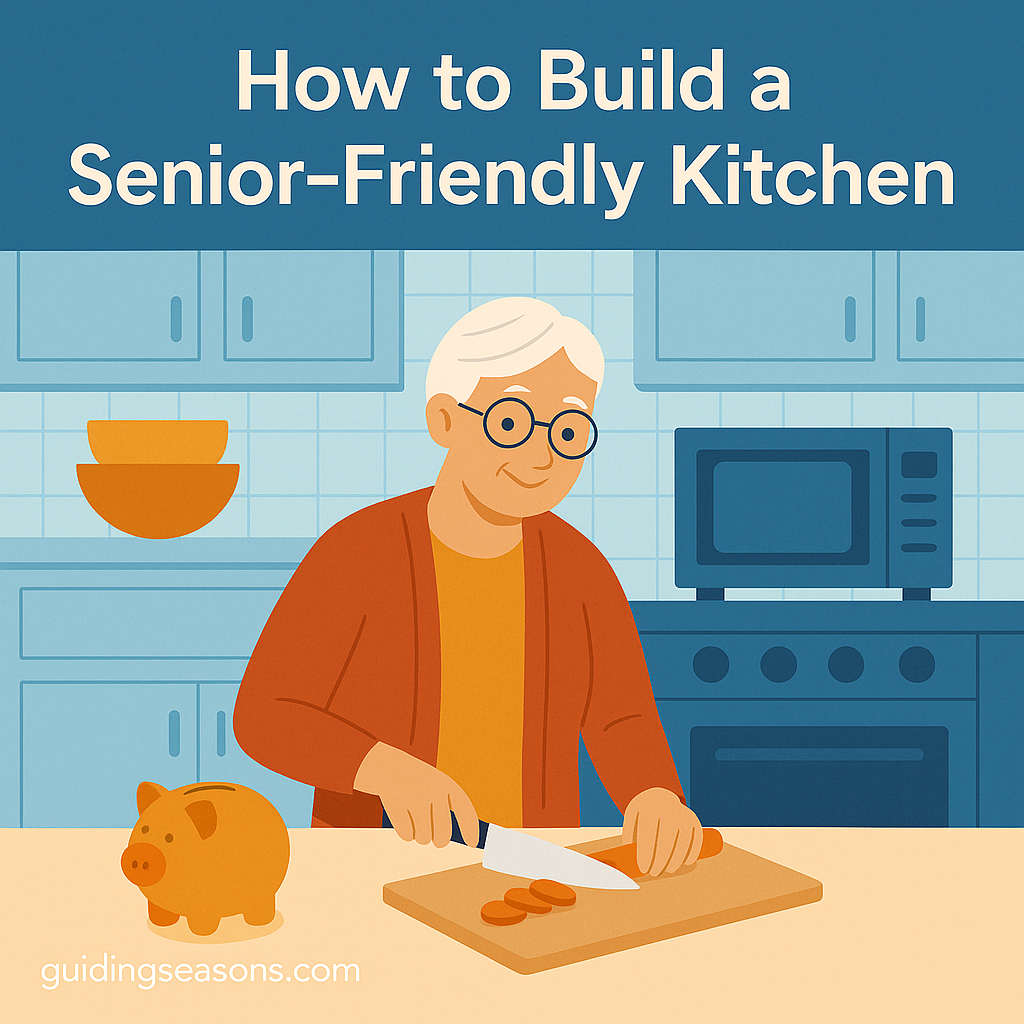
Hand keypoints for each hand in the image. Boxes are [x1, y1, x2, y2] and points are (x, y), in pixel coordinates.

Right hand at [353, 742, 478, 848]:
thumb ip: (453, 810)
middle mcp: (433, 790)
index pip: (465, 811)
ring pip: (424, 839)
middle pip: (442, 836)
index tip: (472, 844)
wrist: (389, 767)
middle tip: (436, 839)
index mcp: (447, 785)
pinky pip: (407, 836)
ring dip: (420, 835)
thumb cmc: (420, 783)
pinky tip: (403, 815)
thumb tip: (467, 841)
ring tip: (415, 817)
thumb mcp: (440, 787)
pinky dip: (406, 831)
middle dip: (439, 841)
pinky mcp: (397, 805)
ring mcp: (414, 797)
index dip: (470, 829)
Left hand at [622, 787, 702, 876]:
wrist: (661, 795)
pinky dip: (693, 852)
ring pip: (683, 841)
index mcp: (650, 808)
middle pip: (666, 841)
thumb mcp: (632, 814)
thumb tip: (630, 850)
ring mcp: (683, 815)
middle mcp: (668, 810)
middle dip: (660, 861)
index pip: (648, 836)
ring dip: (676, 860)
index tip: (643, 868)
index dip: (646, 855)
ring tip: (668, 870)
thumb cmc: (644, 811)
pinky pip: (697, 838)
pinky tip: (685, 862)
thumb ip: (629, 831)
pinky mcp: (694, 820)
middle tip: (654, 873)